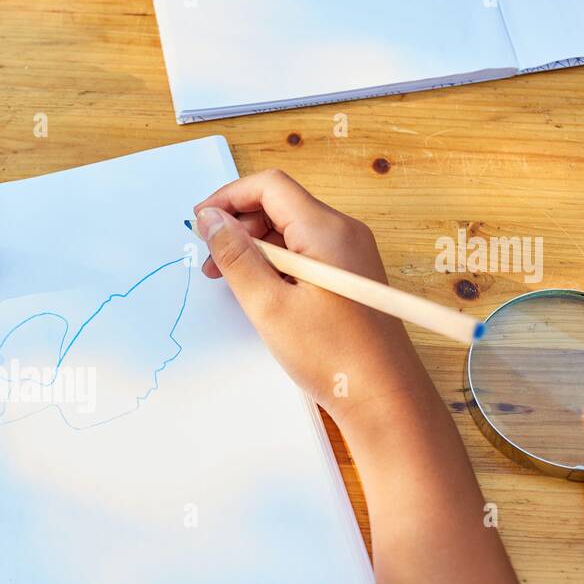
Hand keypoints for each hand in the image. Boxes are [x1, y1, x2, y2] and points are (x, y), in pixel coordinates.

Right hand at [193, 170, 436, 435]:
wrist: (384, 397)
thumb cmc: (333, 356)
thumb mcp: (269, 305)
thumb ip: (236, 257)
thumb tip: (211, 220)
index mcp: (326, 230)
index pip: (269, 186)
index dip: (228, 198)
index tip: (200, 223)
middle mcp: (343, 232)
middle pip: (279, 205)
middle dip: (238, 225)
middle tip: (209, 260)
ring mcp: (350, 254)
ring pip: (290, 230)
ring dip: (253, 246)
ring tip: (229, 280)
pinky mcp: (349, 276)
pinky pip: (305, 253)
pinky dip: (275, 263)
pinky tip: (260, 292)